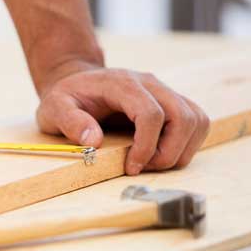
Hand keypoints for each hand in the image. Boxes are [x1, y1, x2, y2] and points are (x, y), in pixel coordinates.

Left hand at [36, 62, 209, 174]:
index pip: (151, 114)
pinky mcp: (172, 102)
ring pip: (196, 120)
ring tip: (152, 163)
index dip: (146, 146)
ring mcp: (164, 92)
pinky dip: (186, 143)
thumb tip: (93, 141)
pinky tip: (162, 154)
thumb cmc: (67, 97)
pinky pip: (196, 121)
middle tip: (142, 168)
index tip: (131, 167)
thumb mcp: (54, 108)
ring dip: (181, 149)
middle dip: (168, 152)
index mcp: (122, 84)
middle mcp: (150, 84)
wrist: (77, 82)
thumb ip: (70, 121)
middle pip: (183, 117)